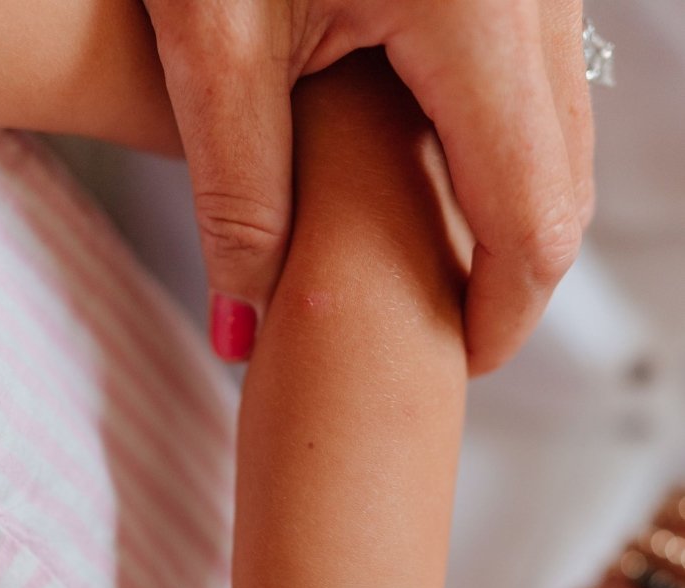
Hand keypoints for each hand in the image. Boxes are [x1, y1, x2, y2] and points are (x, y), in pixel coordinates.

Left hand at [142, 0, 591, 370]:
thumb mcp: (212, 39)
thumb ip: (237, 198)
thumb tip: (242, 330)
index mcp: (479, 9)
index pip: (535, 217)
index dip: (502, 311)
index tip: (456, 362)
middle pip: (565, 179)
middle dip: (511, 269)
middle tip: (439, 324)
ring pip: (559, 128)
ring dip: (506, 207)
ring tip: (427, 261)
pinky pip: (533, 75)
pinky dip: (492, 141)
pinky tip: (424, 168)